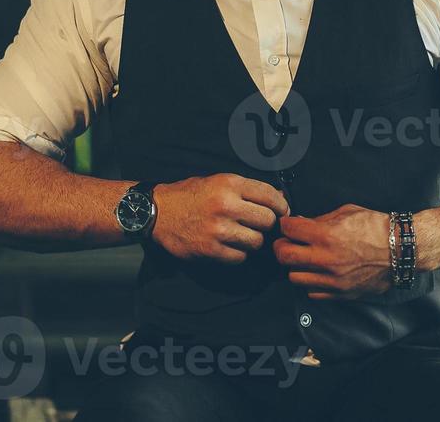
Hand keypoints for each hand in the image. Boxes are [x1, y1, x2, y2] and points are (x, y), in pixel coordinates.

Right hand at [149, 174, 289, 263]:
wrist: (157, 212)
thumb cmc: (189, 195)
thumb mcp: (217, 181)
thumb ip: (247, 189)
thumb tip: (279, 197)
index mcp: (229, 184)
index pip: (270, 196)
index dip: (281, 205)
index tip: (282, 211)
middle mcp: (225, 205)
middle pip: (267, 220)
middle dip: (267, 224)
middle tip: (260, 224)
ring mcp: (218, 229)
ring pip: (256, 241)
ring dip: (253, 240)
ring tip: (242, 235)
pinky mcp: (210, 250)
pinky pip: (240, 257)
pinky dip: (238, 254)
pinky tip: (229, 245)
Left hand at [273, 204, 393, 299]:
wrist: (400, 249)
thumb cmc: (376, 227)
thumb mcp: (347, 212)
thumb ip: (321, 219)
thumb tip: (301, 223)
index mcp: (326, 235)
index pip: (288, 230)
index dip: (285, 225)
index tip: (287, 225)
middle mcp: (326, 259)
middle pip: (284, 256)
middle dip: (281, 246)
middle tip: (286, 242)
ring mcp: (332, 279)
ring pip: (294, 277)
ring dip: (295, 266)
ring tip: (304, 258)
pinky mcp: (340, 293)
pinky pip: (312, 292)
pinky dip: (311, 282)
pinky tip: (318, 272)